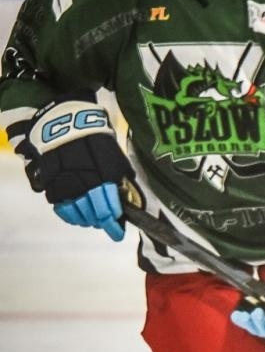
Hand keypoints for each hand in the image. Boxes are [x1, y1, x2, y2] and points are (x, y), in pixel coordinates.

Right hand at [10, 98, 132, 240]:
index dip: (113, 221)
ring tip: (90, 220)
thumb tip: (128, 201)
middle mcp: (82, 178)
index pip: (109, 204)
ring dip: (83, 219)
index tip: (117, 232)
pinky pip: (56, 202)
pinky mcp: (47, 178)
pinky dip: (66, 212)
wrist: (65, 119)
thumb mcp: (114, 154)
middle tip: (105, 225)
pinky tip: (74, 214)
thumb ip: (120, 177)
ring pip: (73, 210)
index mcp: (102, 172)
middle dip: (100, 221)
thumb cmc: (96, 138)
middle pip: (91, 210)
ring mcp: (63, 179)